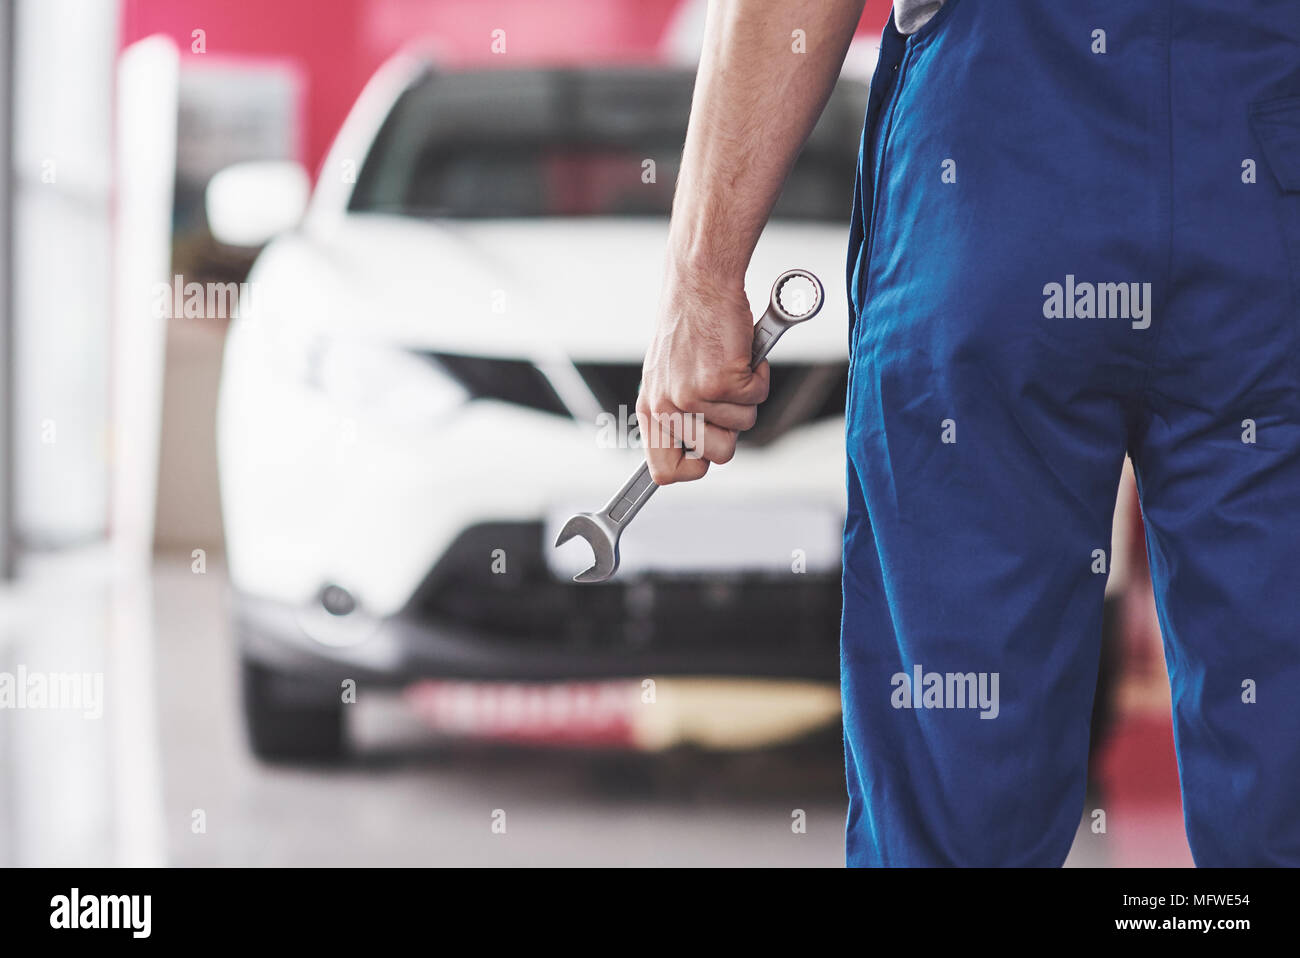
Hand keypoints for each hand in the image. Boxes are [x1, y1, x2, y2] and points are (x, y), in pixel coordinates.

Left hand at [636, 264, 769, 484]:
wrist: (700, 282)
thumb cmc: (691, 323)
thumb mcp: (669, 374)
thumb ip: (678, 413)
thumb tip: (701, 452)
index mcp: (651, 407)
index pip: (663, 470)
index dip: (691, 469)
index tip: (704, 458)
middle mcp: (667, 406)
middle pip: (717, 455)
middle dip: (732, 429)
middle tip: (727, 396)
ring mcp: (693, 396)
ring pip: (743, 427)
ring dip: (747, 397)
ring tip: (730, 365)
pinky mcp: (721, 381)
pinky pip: (757, 397)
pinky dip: (760, 375)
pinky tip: (741, 354)